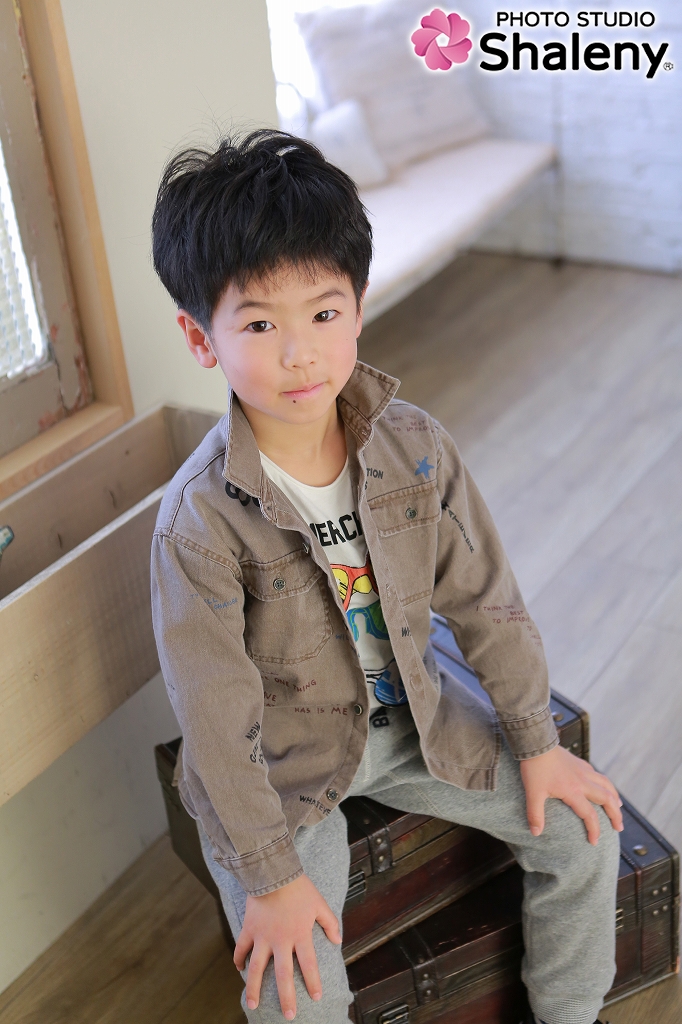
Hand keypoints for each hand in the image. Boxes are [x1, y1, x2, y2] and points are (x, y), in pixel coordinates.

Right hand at [233, 873, 341, 1019]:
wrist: (273, 871)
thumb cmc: (298, 887)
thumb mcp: (319, 903)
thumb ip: (329, 922)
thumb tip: (338, 940)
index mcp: (300, 934)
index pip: (309, 964)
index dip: (313, 982)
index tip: (316, 997)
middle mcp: (281, 940)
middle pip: (283, 974)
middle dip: (286, 996)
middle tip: (289, 1015)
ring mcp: (262, 936)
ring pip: (257, 968)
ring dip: (254, 987)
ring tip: (253, 1004)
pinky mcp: (248, 928)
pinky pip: (241, 948)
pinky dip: (239, 959)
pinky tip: (239, 969)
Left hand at [520, 744, 623, 845]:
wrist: (537, 743)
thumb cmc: (535, 768)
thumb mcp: (533, 793)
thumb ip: (535, 814)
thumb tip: (536, 833)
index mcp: (573, 791)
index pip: (589, 815)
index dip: (594, 830)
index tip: (595, 842)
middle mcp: (583, 781)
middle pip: (607, 799)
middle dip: (615, 815)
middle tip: (619, 827)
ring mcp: (583, 770)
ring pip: (606, 784)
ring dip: (614, 797)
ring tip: (618, 807)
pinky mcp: (580, 762)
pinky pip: (598, 774)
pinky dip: (605, 783)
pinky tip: (603, 786)